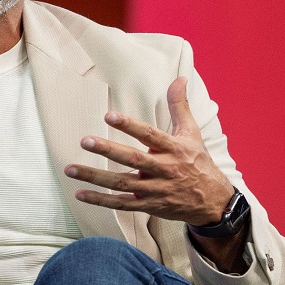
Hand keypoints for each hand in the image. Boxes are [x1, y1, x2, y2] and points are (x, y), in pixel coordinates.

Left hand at [64, 77, 232, 225]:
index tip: (109, 116)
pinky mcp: (148, 206)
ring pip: (122, 183)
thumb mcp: (192, 133)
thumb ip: (179, 106)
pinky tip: (80, 193)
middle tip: (85, 141)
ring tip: (71, 169)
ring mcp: (155, 190)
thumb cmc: (199, 163)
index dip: (130, 125)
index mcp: (174, 149)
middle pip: (133, 160)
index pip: (149, 135)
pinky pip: (121, 204)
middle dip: (108, 150)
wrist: (213, 202)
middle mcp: (164, 170)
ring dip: (95, 177)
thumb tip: (179, 78)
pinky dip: (100, 200)